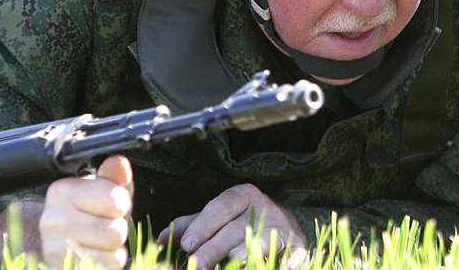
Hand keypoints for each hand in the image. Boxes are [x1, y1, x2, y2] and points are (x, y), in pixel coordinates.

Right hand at [38, 155, 133, 268]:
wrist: (59, 244)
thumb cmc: (87, 213)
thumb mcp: (103, 190)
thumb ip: (114, 177)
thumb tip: (119, 163)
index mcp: (62, 191)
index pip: (115, 200)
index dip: (121, 204)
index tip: (110, 205)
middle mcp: (52, 221)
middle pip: (115, 232)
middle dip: (117, 230)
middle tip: (103, 227)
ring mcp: (53, 251)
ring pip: (112, 256)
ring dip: (113, 251)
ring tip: (98, 243)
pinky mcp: (59, 269)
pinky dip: (106, 266)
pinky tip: (95, 256)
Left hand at [159, 184, 307, 269]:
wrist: (288, 223)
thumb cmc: (242, 220)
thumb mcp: (219, 217)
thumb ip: (192, 225)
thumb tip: (161, 238)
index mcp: (243, 196)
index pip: (221, 207)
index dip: (203, 225)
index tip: (187, 244)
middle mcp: (263, 209)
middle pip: (235, 229)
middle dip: (215, 247)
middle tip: (198, 263)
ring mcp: (282, 228)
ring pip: (262, 242)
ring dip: (246, 254)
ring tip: (233, 262)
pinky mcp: (298, 247)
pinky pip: (294, 256)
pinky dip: (288, 263)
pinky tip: (282, 267)